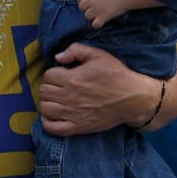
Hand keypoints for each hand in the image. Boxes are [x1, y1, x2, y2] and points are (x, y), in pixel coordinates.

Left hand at [39, 43, 154, 135]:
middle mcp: (69, 96)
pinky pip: (52, 128)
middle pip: (43, 91)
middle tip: (60, 87)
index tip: (63, 75)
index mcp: (73, 78)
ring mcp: (72, 114)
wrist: (133, 98)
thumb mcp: (99, 55)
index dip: (54, 73)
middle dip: (50, 86)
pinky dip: (47, 122)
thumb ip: (76, 50)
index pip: (48, 75)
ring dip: (48, 102)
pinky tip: (54, 115)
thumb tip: (58, 57)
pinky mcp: (78, 127)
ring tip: (57, 100)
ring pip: (44, 108)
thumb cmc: (117, 75)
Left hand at [78, 0, 130, 28]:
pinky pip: (95, 25)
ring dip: (91, 17)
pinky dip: (97, 25)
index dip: (83, 1)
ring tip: (97, 16)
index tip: (88, 3)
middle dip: (86, 9)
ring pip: (86, 16)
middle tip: (92, 9)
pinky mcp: (102, 17)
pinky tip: (100, 22)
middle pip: (81, 7)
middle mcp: (91, 1)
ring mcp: (96, 10)